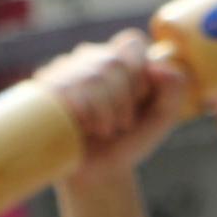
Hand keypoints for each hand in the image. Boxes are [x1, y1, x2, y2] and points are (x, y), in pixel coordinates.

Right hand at [36, 31, 189, 183]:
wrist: (97, 172)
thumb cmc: (130, 141)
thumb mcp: (161, 119)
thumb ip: (174, 91)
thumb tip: (160, 67)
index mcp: (120, 58)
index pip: (131, 44)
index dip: (139, 74)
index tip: (140, 101)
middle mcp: (90, 58)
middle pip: (113, 62)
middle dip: (124, 100)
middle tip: (121, 124)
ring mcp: (64, 71)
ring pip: (90, 76)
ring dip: (104, 111)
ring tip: (103, 129)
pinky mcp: (43, 88)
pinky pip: (64, 88)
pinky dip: (82, 113)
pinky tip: (82, 126)